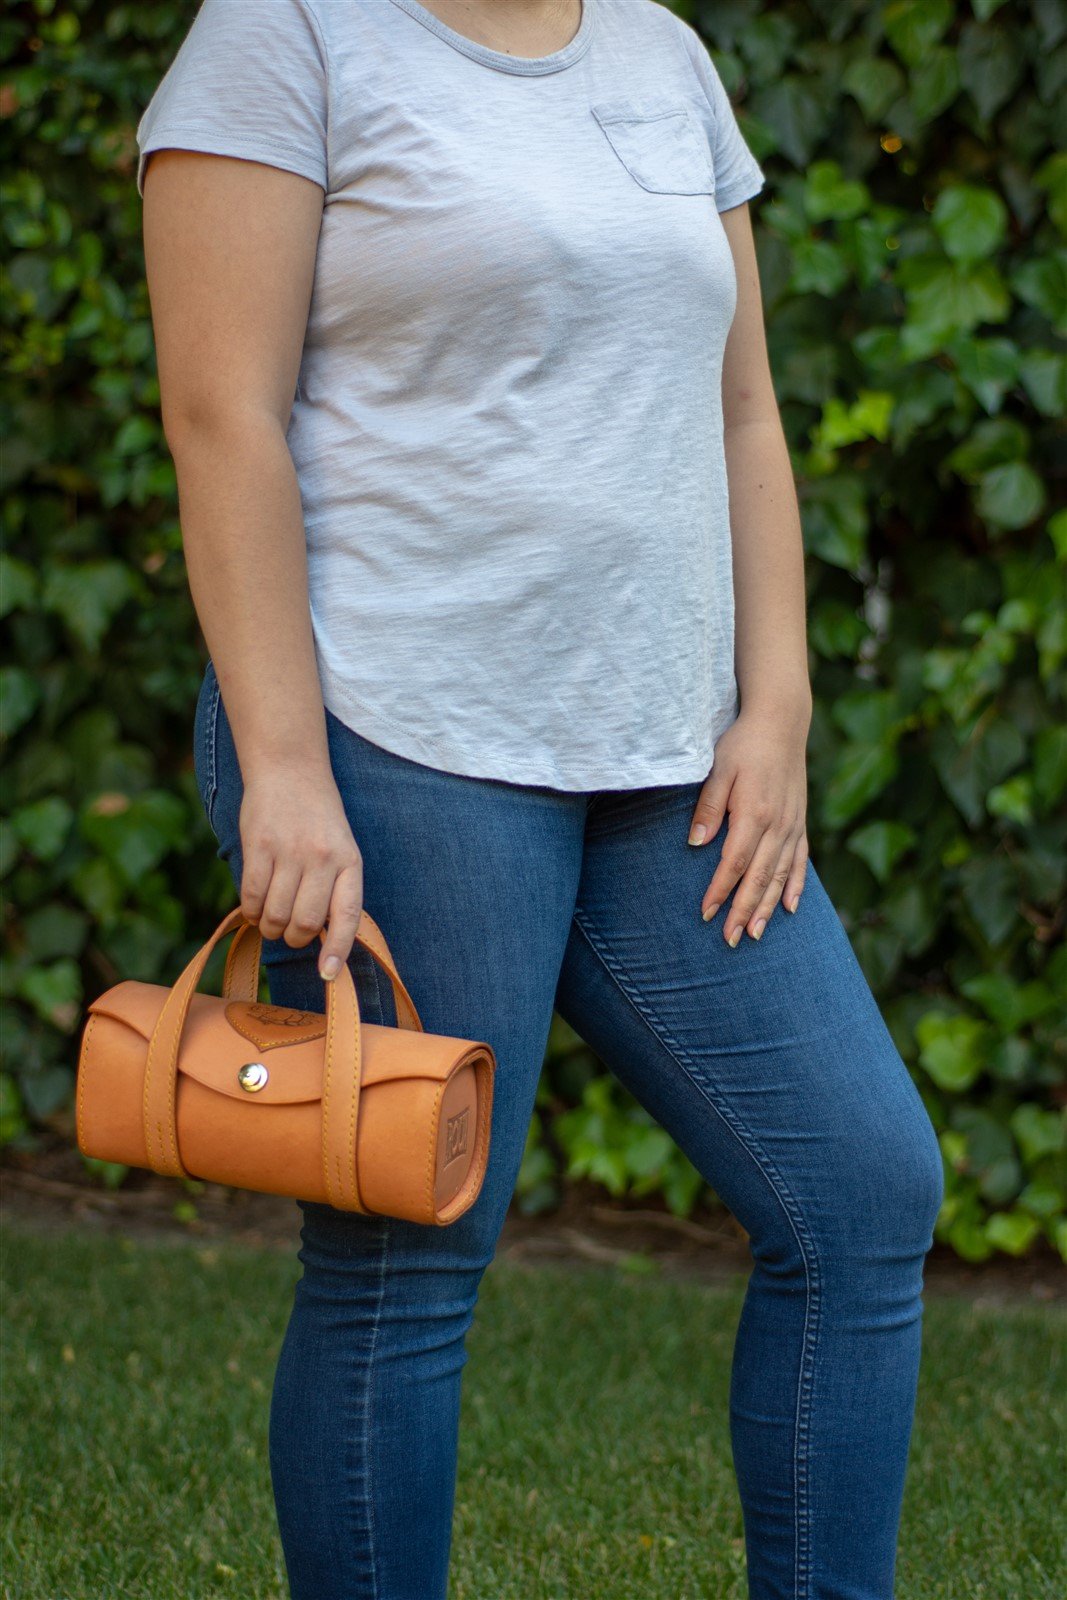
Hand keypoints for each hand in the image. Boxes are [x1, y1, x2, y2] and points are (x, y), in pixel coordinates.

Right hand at [236, 761, 363, 982]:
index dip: (337, 950)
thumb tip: (322, 940)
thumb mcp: (340, 848)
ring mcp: (290, 851)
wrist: (290, 770)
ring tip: (270, 919)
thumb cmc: (316, 819)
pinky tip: (254, 907)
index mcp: (350, 862)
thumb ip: (335, 888)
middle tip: (288, 932)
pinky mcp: (259, 846)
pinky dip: (251, 911)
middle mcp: (323, 858)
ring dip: (269, 928)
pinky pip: (251, 896)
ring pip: (276, 914)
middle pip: (306, 923)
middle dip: (293, 938)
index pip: (348, 916)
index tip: (327, 974)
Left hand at [687, 705, 809, 945]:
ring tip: (754, 935)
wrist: (781, 722)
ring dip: (767, 908)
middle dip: (742, 912)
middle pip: (758, 878)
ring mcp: (792, 826)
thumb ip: (708, 806)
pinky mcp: (800, 822)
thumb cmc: (743, 744)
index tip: (706, 914)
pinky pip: (800, 862)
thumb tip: (696, 843)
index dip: (720, 891)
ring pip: (780, 876)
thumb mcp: (719, 768)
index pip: (734, 863)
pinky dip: (795, 887)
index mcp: (754, 813)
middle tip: (730, 941)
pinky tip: (789, 909)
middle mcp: (777, 825)